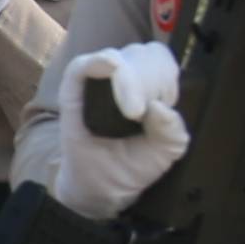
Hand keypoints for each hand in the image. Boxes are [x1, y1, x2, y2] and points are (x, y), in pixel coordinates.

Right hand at [54, 41, 188, 217]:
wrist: (102, 189)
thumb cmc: (135, 165)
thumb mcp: (166, 150)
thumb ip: (172, 129)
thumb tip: (159, 107)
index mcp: (150, 88)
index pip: (159, 58)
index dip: (165, 71)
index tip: (167, 98)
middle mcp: (124, 81)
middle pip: (142, 54)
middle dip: (151, 77)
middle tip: (143, 112)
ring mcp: (97, 86)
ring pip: (117, 57)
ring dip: (130, 78)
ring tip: (133, 111)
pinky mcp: (72, 94)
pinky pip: (81, 67)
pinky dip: (97, 63)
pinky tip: (110, 68)